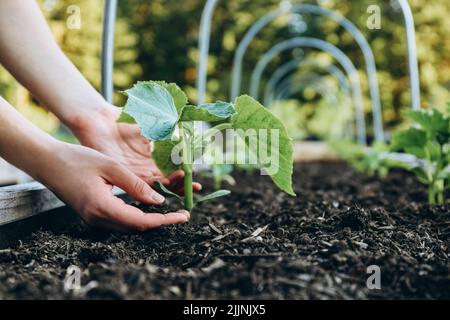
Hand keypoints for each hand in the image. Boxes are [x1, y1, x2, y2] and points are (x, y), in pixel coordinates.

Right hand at [37, 141, 189, 231]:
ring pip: (129, 226)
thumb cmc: (77, 159)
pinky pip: (120, 219)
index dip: (166, 221)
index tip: (184, 216)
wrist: (47, 162)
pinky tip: (148, 205)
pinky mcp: (92, 214)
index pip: (142, 222)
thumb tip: (159, 201)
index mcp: (103, 208)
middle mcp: (98, 219)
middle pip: (137, 228)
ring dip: (151, 220)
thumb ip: (136, 185)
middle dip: (162, 222)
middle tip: (182, 212)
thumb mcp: (112, 167)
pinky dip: (137, 215)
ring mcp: (94, 219)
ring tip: (170, 210)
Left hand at [69, 104, 201, 193]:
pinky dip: (154, 186)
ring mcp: (135, 172)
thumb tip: (189, 134)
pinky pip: (141, 185)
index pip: (173, 172)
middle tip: (196, 187)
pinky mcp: (123, 174)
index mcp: (153, 158)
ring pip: (157, 187)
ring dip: (172, 186)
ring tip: (184, 182)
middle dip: (183, 186)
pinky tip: (166, 183)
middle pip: (168, 183)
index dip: (186, 176)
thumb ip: (168, 131)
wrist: (100, 118)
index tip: (197, 176)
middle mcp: (145, 168)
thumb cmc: (123, 119)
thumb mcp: (151, 124)